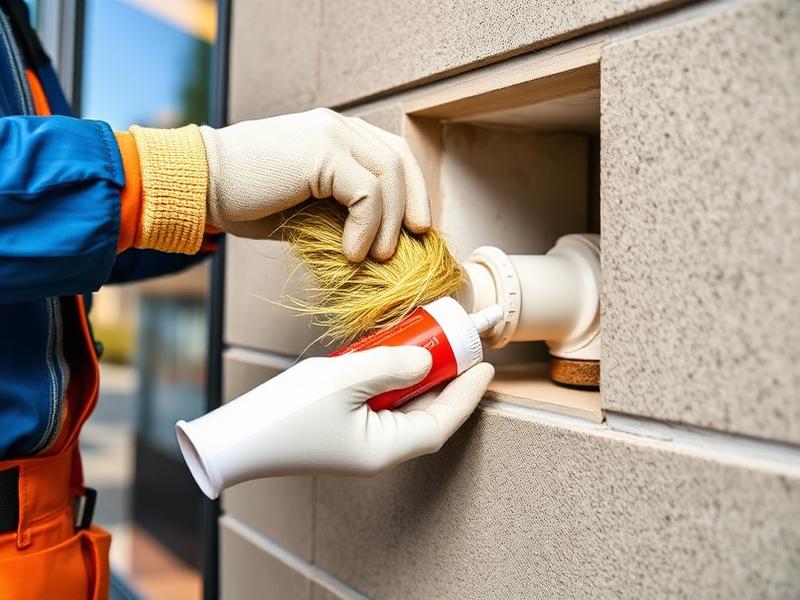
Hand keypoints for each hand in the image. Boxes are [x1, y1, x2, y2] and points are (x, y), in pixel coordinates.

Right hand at [176, 346, 493, 497]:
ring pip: (404, 410)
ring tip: (431, 348)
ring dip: (419, 380)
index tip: (485, 366)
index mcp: (384, 449)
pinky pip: (381, 407)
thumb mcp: (342, 380)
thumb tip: (426, 360)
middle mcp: (378, 451)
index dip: (467, 395)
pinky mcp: (344, 433)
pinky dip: (393, 383)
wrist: (235, 441)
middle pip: (426, 416)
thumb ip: (390, 366)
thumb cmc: (285, 416)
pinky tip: (390, 359)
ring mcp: (360, 443)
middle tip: (460, 349)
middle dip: (447, 383)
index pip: (441, 423)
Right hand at [200, 108, 430, 260]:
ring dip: (390, 223)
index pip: (392, 154)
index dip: (412, 190)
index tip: (414, 228)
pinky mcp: (321, 152)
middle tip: (415, 241)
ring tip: (377, 257)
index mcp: (336, 134)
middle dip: (414, 203)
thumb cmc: (246, 198)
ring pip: (388, 175)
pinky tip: (352, 252)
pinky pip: (365, 193)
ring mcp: (330, 134)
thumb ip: (339, 212)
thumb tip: (373, 242)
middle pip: (399, 159)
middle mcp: (337, 126)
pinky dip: (366, 227)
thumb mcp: (305, 206)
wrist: (200, 185)